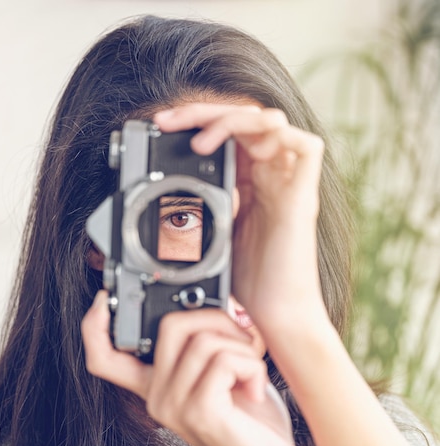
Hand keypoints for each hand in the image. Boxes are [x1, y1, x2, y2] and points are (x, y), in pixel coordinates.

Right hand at [82, 292, 305, 445]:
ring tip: (252, 372)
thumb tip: (219, 302)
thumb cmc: (252, 424)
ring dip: (242, 347)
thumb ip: (208, 344)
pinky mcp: (198, 412)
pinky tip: (256, 389)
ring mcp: (173, 406)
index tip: (105, 298)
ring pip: (203, 340)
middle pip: (170, 324)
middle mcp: (156, 397)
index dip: (94, 324)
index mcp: (156, 387)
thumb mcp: (223, 377)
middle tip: (243, 341)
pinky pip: (224, 359)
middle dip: (217, 318)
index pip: (104, 356)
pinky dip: (252, 365)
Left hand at [153, 103, 328, 341]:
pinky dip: (267, 135)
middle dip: (202, 112)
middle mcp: (270, 177)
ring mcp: (288, 183)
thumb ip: (202, 207)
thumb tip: (173, 190)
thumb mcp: (211, 235)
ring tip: (197, 141)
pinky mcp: (304, 195)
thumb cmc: (248, 282)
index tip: (161, 126)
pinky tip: (233, 151)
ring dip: (229, 120)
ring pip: (270, 121)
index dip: (196, 121)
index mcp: (249, 183)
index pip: (227, 134)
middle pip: (245, 119)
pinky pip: (304, 145)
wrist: (275, 313)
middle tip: (167, 120)